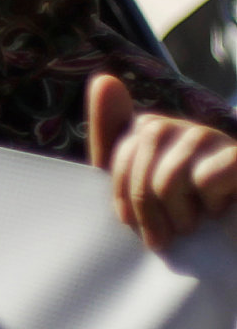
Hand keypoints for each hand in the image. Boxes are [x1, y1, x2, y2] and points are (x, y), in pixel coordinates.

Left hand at [86, 73, 236, 251]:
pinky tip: (223, 209)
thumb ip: (111, 138)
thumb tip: (105, 78)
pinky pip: (205, 180)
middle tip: (165, 235)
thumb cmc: (180, 223)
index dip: (123, 194)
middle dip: (147, 211)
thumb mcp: (134, 187)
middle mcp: (186, 129)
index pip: (122, 154)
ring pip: (168, 179)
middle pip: (141, 164)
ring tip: (195, 222)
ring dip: (180, 217)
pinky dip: (210, 207)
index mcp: (156, 134)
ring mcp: (217, 141)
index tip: (130, 220)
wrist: (226, 250)